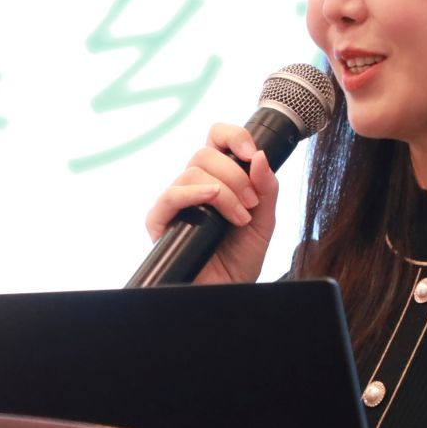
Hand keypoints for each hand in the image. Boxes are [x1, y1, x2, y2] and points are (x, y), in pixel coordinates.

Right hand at [143, 123, 280, 284]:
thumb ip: (266, 188)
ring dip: (224, 192)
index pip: (216, 139)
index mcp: (218, 177)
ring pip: (191, 173)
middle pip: (204, 154)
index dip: (232, 136)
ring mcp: (175, 202)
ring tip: (239, 218)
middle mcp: (193, 185)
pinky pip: (169, 196)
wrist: (230, 290)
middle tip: (251, 204)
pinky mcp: (160, 222)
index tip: (251, 153)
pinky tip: (211, 199)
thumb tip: (259, 156)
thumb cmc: (242, 258)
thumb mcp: (265, 220)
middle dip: (236, 176)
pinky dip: (192, 193)